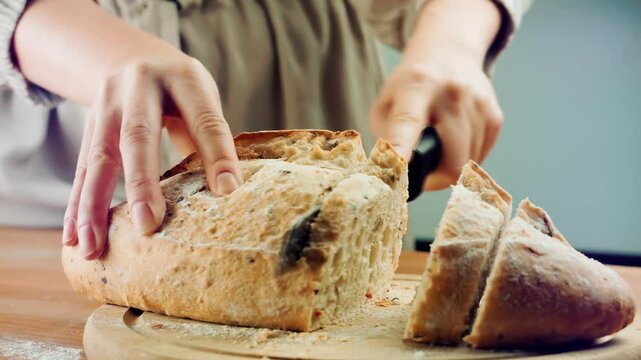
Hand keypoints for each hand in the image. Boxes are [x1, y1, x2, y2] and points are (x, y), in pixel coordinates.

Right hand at [61, 55, 242, 259]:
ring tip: (95, 247)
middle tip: (148, 225)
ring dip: (94, 205)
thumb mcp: (202, 96)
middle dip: (141, 183)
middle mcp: (139, 87)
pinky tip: (75, 237)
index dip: (217, 154)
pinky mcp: (88, 125)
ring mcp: (106, 105)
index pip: (203, 119)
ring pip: (98, 157)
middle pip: (138, 136)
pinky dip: (76, 205)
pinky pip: (81, 168)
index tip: (228, 191)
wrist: (130, 54)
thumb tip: (229, 192)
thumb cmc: (180, 89)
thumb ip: (209, 136)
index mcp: (182, 78)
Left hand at [370, 0, 502, 189]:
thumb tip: (395, 173)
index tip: (397, 168)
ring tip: (437, 151)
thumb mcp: (386, 103)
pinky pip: (480, 156)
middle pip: (452, 159)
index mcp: (416, 86)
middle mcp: (452, 93)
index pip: (408, 120)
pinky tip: (454, 142)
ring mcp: (478, 104)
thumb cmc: (410, 85)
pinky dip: (465, 158)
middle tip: (423, 175)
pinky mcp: (495, 116)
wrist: (448, 50)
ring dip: (450, 168)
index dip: (401, 147)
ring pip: (467, 163)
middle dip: (436, 179)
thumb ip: (386, 137)